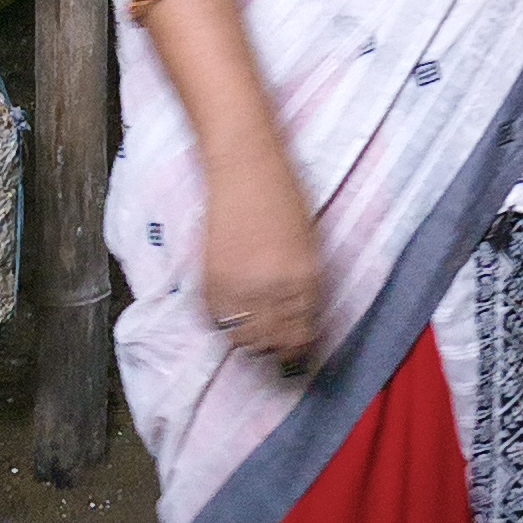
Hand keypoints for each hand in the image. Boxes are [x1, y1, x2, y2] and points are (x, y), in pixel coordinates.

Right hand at [199, 144, 324, 369]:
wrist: (247, 170)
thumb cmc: (285, 199)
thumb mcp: (309, 247)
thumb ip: (304, 285)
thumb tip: (299, 319)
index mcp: (307, 280)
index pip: (303, 335)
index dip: (299, 348)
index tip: (296, 352)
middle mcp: (276, 290)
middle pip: (274, 343)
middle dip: (275, 348)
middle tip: (272, 345)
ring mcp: (242, 286)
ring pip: (244, 339)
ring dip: (249, 339)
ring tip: (251, 328)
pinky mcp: (213, 279)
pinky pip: (218, 320)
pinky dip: (224, 322)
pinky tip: (231, 313)